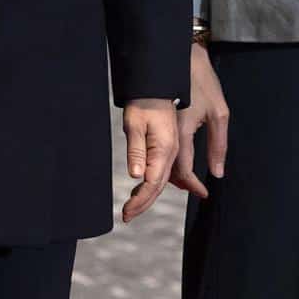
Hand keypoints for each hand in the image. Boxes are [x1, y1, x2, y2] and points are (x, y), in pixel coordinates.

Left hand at [121, 98, 177, 222]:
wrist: (156, 82)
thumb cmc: (144, 100)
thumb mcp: (134, 124)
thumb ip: (137, 150)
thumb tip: (137, 176)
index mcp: (165, 149)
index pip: (152, 183)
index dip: (140, 201)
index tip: (126, 213)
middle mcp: (172, 151)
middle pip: (159, 185)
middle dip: (143, 203)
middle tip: (126, 216)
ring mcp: (172, 148)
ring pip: (162, 178)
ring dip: (148, 195)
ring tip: (133, 207)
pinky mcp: (169, 143)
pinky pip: (164, 169)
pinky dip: (154, 183)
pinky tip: (145, 188)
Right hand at [168, 43, 228, 198]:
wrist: (183, 57)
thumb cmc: (203, 81)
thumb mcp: (219, 113)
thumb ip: (218, 145)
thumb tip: (217, 171)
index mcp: (181, 130)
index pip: (183, 170)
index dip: (192, 185)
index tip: (203, 193)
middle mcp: (167, 131)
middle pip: (168, 169)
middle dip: (181, 184)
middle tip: (196, 190)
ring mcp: (160, 126)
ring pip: (162, 160)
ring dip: (173, 174)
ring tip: (188, 182)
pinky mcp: (158, 121)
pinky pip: (161, 148)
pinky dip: (168, 160)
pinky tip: (177, 162)